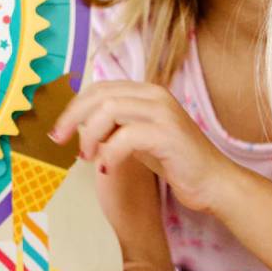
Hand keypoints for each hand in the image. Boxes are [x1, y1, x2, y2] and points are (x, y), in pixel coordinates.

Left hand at [50, 80, 239, 214]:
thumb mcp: (138, 137)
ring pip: (109, 110)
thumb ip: (115, 126)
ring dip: (89, 136)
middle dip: (73, 117)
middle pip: (99, 94)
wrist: (213, 182)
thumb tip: (79, 125)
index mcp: (146, 92)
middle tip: (59, 141)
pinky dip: (109, 153)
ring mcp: (163, 112)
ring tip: (87, 157)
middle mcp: (155, 95)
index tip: (58, 130)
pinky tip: (106, 168)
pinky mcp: (168, 134)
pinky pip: (125, 137)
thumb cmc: (175, 161)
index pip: (99, 88)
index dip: (74, 107)